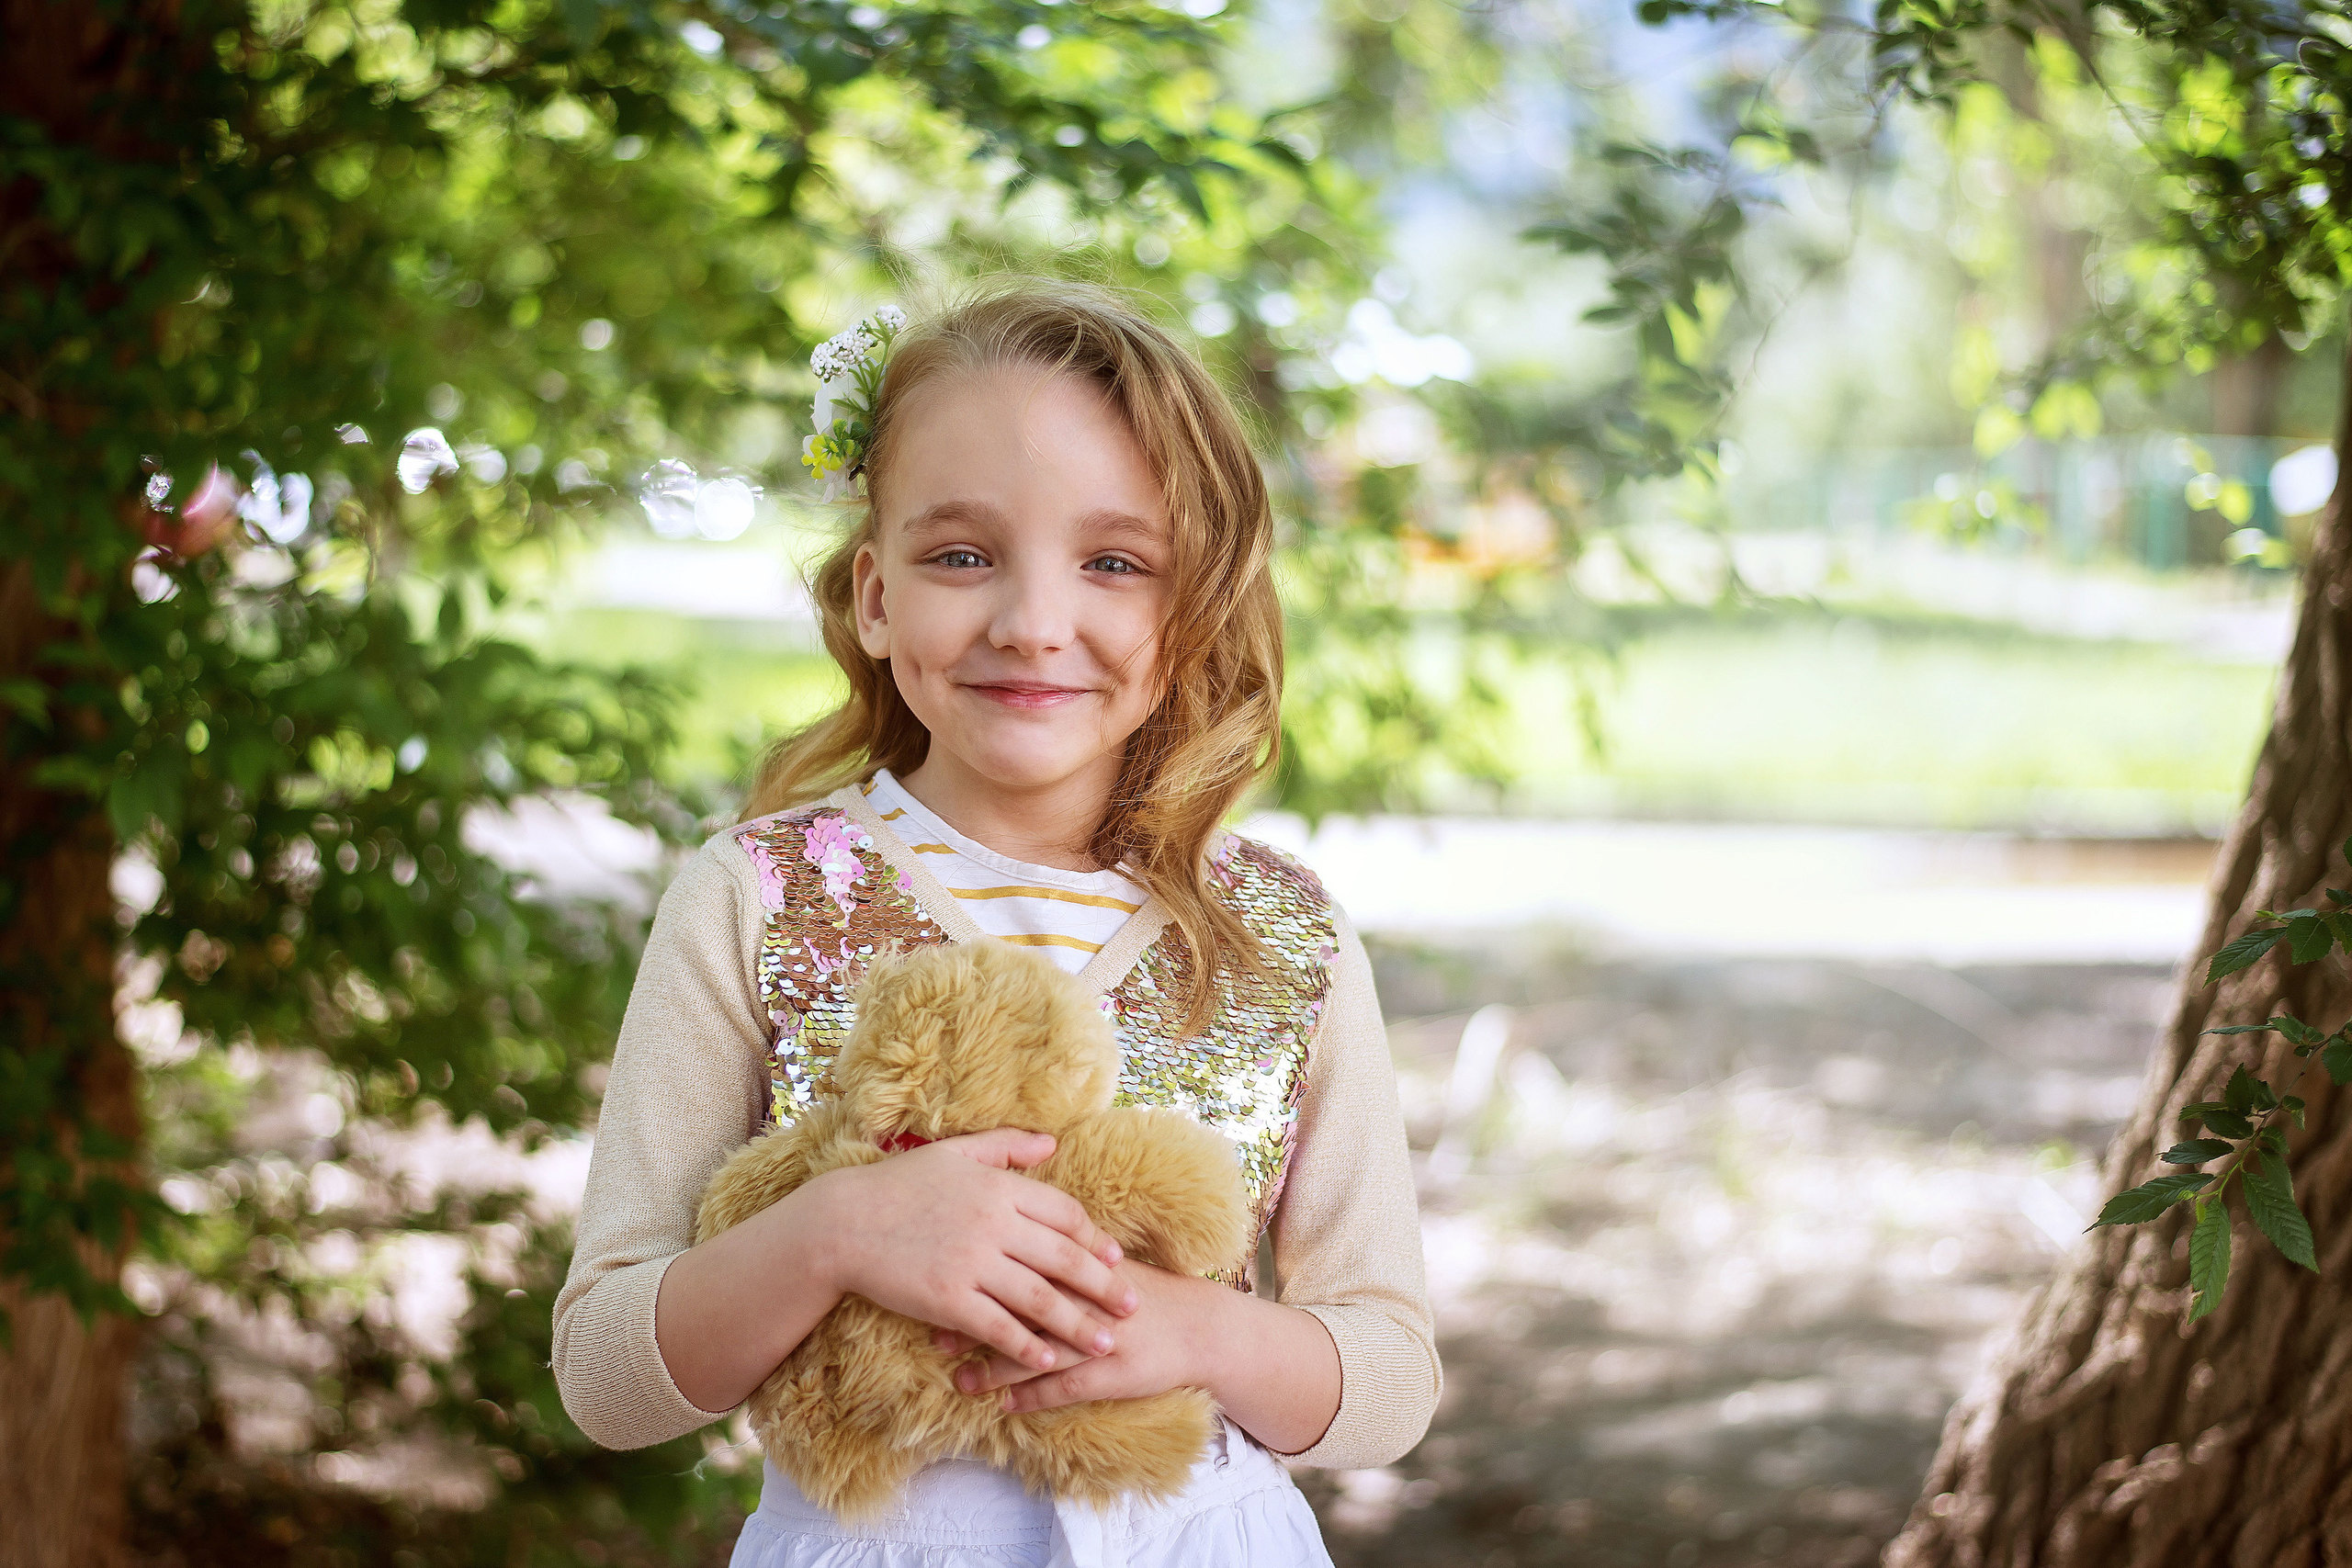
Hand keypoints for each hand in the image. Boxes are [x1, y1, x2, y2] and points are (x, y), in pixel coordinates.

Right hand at [807, 1127, 1140, 1378]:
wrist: (843, 1223)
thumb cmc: (899, 1185)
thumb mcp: (955, 1152)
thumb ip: (1006, 1145)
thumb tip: (1052, 1143)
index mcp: (999, 1188)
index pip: (1065, 1214)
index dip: (1094, 1239)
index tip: (1116, 1259)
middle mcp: (993, 1225)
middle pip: (1064, 1259)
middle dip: (1103, 1286)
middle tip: (1132, 1307)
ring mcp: (971, 1264)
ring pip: (1040, 1299)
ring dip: (1077, 1325)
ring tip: (1105, 1343)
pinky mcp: (947, 1299)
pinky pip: (997, 1327)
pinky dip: (1026, 1346)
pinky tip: (1047, 1361)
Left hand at [932, 1259, 1215, 1412]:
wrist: (1199, 1328)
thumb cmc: (1143, 1293)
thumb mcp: (1104, 1263)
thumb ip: (1060, 1253)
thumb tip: (1007, 1247)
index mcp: (1081, 1265)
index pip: (1020, 1263)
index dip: (979, 1276)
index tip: (944, 1285)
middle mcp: (1085, 1299)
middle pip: (1017, 1308)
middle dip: (974, 1324)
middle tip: (936, 1336)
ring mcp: (1097, 1339)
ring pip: (1033, 1354)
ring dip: (991, 1370)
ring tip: (958, 1381)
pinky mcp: (1111, 1375)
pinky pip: (1062, 1389)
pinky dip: (1030, 1398)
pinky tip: (1004, 1406)